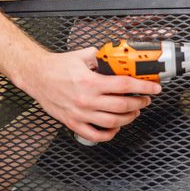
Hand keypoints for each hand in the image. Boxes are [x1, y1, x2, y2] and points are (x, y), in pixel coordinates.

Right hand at [20, 0, 161, 142]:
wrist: (36, 76)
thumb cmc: (56, 67)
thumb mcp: (82, 55)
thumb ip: (102, 57)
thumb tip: (118, 58)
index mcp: (90, 81)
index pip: (125, 86)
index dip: (143, 88)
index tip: (153, 88)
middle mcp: (86, 100)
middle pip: (123, 106)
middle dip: (140, 103)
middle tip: (145, 99)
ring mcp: (80, 114)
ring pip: (113, 122)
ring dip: (129, 118)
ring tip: (134, 112)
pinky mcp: (72, 123)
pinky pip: (95, 135)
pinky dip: (109, 134)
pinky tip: (115, 127)